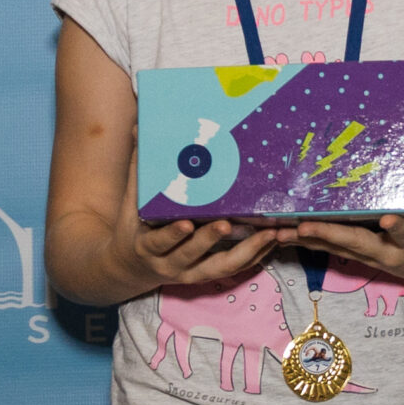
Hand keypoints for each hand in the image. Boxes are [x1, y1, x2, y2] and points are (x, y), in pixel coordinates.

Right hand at [113, 154, 299, 299]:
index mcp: (147, 246)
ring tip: (269, 234)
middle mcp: (168, 264)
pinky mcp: (206, 276)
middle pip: (191, 255)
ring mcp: (190, 273)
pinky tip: (271, 241)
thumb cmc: (133, 229)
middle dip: (209, 240)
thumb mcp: (132, 203)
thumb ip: (139, 168)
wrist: (131, 268)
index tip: (185, 224)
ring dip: (246, 252)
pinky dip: (254, 256)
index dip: (172, 235)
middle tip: (227, 224)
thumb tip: (139, 128)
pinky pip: (233, 269)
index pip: (159, 242)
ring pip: (220, 267)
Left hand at [291, 133, 403, 291]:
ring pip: (338, 250)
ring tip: (281, 234)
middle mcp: (389, 254)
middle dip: (328, 236)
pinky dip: (312, 243)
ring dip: (310, 242)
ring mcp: (372, 259)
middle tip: (302, 228)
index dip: (396, 229)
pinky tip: (287, 237)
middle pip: (357, 245)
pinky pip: (334, 250)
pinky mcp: (360, 258)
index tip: (387, 221)